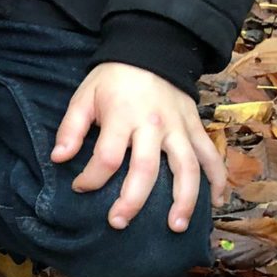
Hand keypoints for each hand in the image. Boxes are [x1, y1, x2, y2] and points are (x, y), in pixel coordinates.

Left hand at [51, 62, 226, 231]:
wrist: (151, 50)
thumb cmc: (113, 79)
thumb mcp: (84, 96)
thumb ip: (70, 128)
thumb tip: (59, 158)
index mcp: (122, 117)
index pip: (107, 157)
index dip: (90, 178)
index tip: (79, 187)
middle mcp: (153, 125)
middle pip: (146, 169)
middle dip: (132, 200)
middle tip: (118, 223)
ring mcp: (179, 128)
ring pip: (187, 168)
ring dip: (184, 200)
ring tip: (175, 227)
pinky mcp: (196, 127)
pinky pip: (211, 155)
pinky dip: (218, 179)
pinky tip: (216, 202)